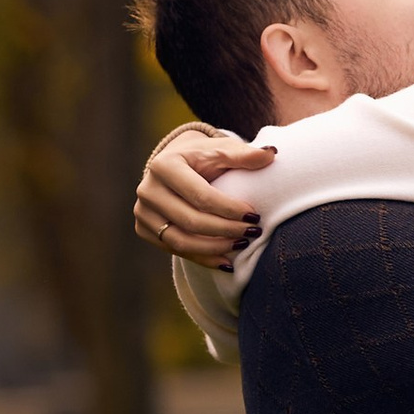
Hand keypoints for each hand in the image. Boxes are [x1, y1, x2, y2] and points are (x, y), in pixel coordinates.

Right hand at [134, 123, 274, 263]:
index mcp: (164, 166)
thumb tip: (271, 153)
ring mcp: (142, 212)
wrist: (175, 166)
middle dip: (226, 231)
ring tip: (242, 245)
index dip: (229, 210)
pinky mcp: (144, 229)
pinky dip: (202, 258)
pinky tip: (226, 262)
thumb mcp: (222, 151)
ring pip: (181, 241)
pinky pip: (175, 250)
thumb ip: (244, 154)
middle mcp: (147, 190)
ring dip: (215, 249)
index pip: (201, 196)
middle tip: (252, 232)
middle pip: (191, 221)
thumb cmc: (203, 158)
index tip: (255, 216)